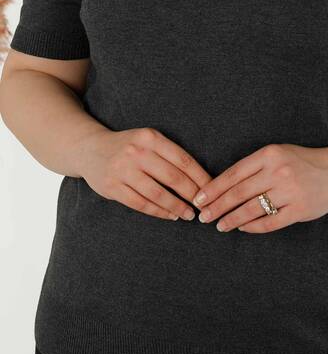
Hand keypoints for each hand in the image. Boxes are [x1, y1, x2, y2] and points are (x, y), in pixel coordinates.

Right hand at [77, 126, 210, 220]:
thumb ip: (169, 154)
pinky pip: (141, 204)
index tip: (212, 189)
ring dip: (177, 207)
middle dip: (192, 194)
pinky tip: (170, 215)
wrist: (89, 149)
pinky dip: (159, 212)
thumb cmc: (128, 147)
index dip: (200, 177)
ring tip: (188, 214)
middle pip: (173, 177)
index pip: (183, 159)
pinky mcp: (112, 187)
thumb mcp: (148, 141)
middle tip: (204, 206)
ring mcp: (122, 170)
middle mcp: (136, 152)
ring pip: (157, 194)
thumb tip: (200, 178)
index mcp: (150, 137)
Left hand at [191, 143, 327, 232]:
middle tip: (203, 216)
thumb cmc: (302, 162)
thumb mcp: (277, 155)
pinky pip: (270, 222)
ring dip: (232, 219)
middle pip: (239, 193)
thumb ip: (254, 168)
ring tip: (220, 225)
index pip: (234, 173)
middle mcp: (279, 171)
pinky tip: (242, 228)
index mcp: (270, 154)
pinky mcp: (300, 210)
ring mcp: (291, 191)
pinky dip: (252, 227)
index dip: (214, 188)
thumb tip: (221, 188)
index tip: (199, 198)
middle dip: (217, 206)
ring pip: (252, 209)